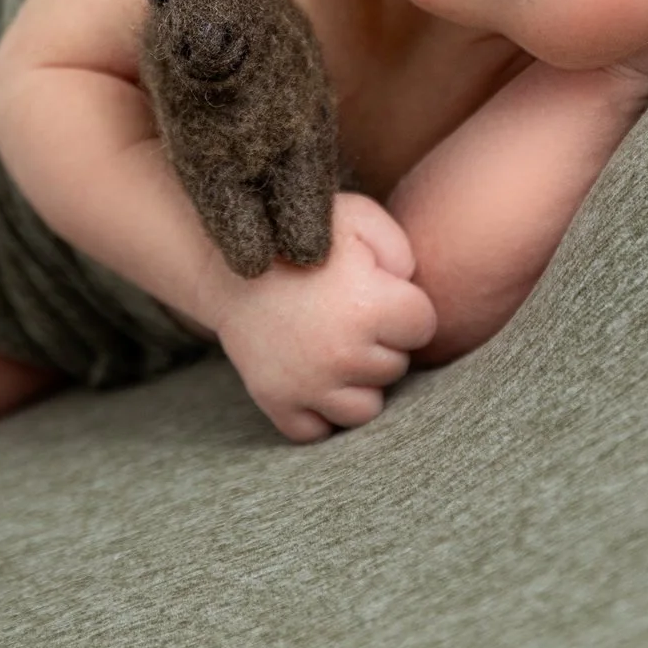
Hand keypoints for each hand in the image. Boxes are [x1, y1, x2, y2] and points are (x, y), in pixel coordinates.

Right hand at [214, 192, 437, 442]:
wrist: (223, 263)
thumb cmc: (297, 238)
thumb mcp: (356, 217)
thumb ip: (401, 249)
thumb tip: (412, 289)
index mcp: (369, 306)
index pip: (423, 326)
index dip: (404, 306)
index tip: (376, 291)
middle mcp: (341, 354)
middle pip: (396, 367)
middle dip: (380, 342)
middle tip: (345, 313)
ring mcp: (307, 385)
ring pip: (365, 408)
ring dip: (356, 382)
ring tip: (331, 345)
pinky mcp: (277, 403)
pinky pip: (317, 430)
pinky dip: (317, 410)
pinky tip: (310, 375)